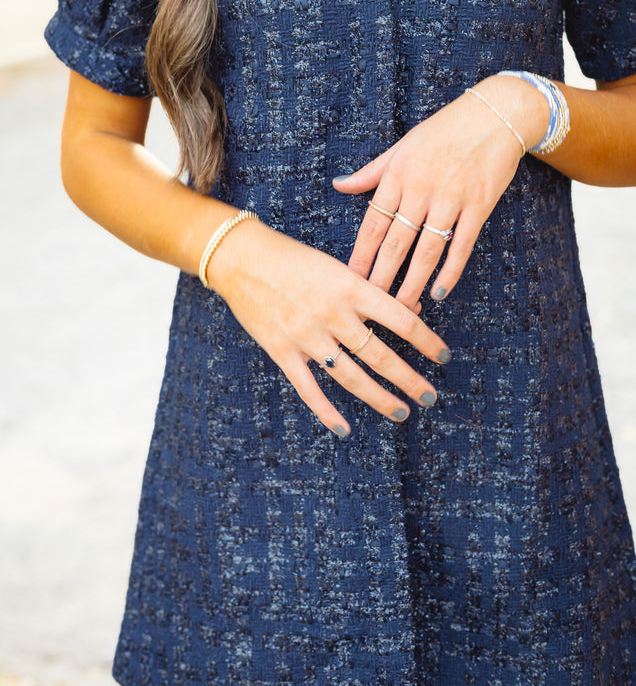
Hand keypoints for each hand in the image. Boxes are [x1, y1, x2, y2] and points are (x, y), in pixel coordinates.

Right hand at [208, 218, 450, 437]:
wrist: (242, 257)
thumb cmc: (293, 258)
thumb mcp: (336, 266)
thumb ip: (366, 292)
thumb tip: (406, 313)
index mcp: (351, 287)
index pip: (402, 321)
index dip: (427, 342)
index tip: (444, 357)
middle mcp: (333, 314)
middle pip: (381, 356)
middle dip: (410, 380)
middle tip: (430, 396)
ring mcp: (307, 336)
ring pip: (352, 377)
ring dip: (379, 398)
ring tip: (401, 411)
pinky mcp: (282, 351)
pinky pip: (309, 389)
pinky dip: (327, 412)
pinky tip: (344, 428)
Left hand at [333, 74, 548, 307]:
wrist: (496, 114)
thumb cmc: (445, 130)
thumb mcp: (402, 146)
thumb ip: (371, 172)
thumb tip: (338, 185)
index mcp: (397, 175)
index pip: (372, 224)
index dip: (361, 255)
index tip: (350, 280)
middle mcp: (421, 189)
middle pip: (395, 243)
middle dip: (381, 278)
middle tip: (371, 307)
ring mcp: (451, 198)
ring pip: (426, 250)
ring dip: (413, 283)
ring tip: (403, 309)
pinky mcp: (479, 205)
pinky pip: (461, 245)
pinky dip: (450, 271)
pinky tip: (439, 292)